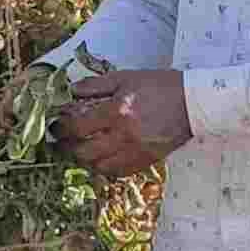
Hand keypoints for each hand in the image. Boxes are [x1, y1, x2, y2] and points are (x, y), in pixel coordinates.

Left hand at [56, 68, 193, 174]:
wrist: (194, 103)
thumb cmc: (160, 86)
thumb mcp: (125, 78)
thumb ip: (95, 85)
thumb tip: (70, 92)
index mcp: (117, 111)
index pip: (78, 127)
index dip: (62, 129)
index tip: (56, 126)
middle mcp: (124, 135)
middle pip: (84, 152)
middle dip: (68, 148)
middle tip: (61, 142)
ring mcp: (136, 151)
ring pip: (99, 166)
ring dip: (84, 160)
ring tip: (78, 151)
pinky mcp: (146, 160)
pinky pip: (118, 172)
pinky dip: (105, 168)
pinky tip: (100, 159)